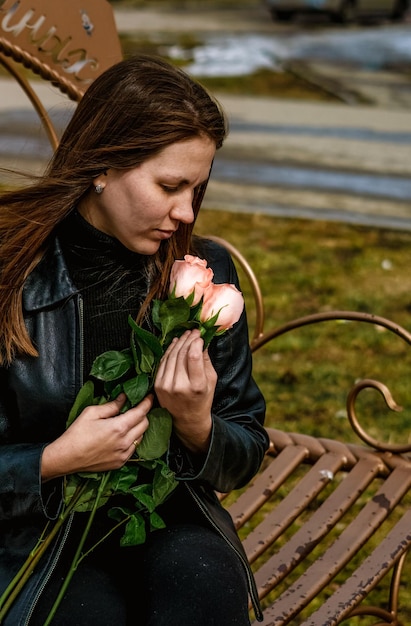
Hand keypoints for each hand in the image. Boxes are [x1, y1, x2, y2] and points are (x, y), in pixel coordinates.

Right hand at [41, 393, 151, 480]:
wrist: (66, 458)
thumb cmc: (76, 434)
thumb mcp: (92, 413)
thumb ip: (111, 405)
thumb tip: (124, 398)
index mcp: (119, 427)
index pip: (141, 412)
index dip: (147, 403)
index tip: (150, 397)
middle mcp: (125, 442)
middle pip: (145, 424)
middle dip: (143, 414)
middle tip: (135, 409)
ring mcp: (123, 454)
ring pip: (140, 437)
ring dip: (138, 428)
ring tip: (127, 423)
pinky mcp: (120, 463)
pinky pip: (133, 449)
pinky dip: (132, 440)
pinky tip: (122, 436)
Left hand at [154, 329, 216, 453]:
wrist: (187, 419)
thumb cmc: (202, 399)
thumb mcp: (211, 381)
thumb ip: (206, 361)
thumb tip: (202, 341)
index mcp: (196, 386)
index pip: (193, 357)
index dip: (196, 342)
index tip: (200, 336)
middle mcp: (179, 386)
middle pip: (181, 354)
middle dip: (188, 340)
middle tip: (194, 332)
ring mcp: (166, 386)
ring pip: (171, 356)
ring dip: (179, 342)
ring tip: (186, 335)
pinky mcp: (158, 385)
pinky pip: (163, 362)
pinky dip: (169, 351)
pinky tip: (175, 343)